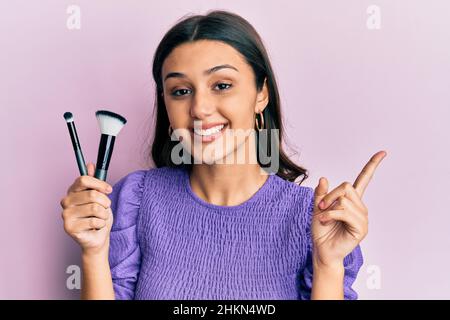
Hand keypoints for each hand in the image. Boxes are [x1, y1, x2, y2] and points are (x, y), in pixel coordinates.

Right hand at [60, 162, 113, 256]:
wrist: (97, 237)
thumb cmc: (98, 216)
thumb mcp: (100, 196)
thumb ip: (95, 182)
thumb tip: (90, 164)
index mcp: (73, 191)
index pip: (83, 180)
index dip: (99, 184)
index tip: (109, 190)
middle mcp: (66, 201)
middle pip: (92, 194)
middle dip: (105, 202)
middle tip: (105, 208)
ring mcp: (66, 215)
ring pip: (95, 208)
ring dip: (104, 214)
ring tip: (100, 218)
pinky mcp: (69, 227)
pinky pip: (94, 220)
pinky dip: (101, 223)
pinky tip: (96, 226)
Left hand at [311, 151, 386, 267]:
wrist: (322, 249)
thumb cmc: (321, 230)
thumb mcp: (318, 207)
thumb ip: (321, 194)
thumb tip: (324, 178)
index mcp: (351, 200)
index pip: (364, 179)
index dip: (372, 165)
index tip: (382, 153)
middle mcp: (360, 207)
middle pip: (346, 187)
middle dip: (329, 195)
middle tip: (321, 207)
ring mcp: (362, 217)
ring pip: (344, 200)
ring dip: (328, 207)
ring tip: (324, 217)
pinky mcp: (361, 228)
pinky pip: (344, 212)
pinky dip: (330, 215)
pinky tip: (326, 221)